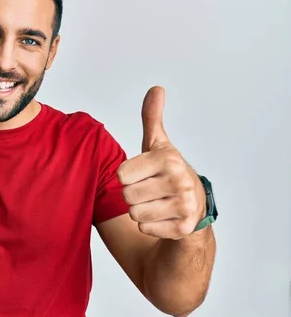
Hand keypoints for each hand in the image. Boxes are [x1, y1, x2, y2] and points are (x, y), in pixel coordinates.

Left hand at [116, 86, 205, 239]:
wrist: (195, 206)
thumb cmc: (167, 172)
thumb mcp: (157, 145)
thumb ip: (152, 118)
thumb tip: (156, 88)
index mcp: (168, 159)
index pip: (121, 175)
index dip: (127, 176)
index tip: (143, 174)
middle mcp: (179, 181)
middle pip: (126, 196)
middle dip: (133, 195)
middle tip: (149, 190)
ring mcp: (184, 206)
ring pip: (134, 214)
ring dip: (140, 211)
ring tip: (156, 202)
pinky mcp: (183, 228)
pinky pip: (145, 228)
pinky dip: (150, 226)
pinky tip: (163, 216)